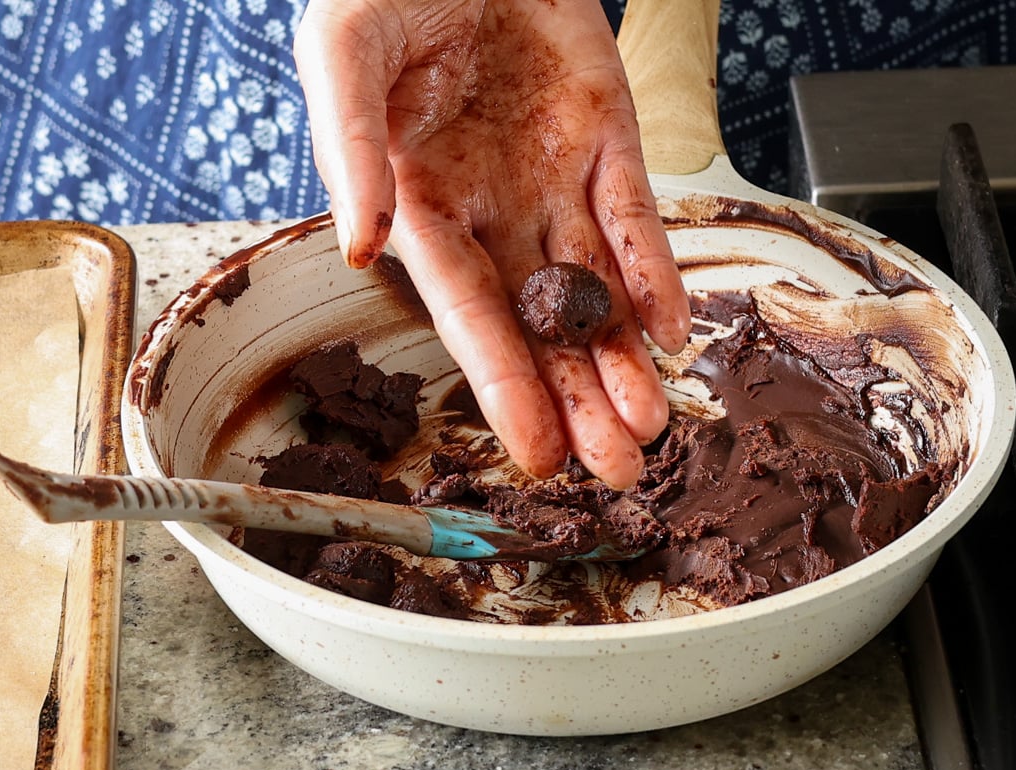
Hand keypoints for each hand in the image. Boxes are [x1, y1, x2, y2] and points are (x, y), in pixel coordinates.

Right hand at [294, 0, 690, 487]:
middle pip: (539, 323)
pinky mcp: (604, 138)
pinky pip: (634, 216)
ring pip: (594, 289)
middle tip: (617, 471)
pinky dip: (655, 273)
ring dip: (624, 358)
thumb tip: (357, 246)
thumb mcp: (344, 52)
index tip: (534, 455)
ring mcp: (550, 178)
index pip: (466, 314)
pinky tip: (671, 333)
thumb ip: (350, 149)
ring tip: (651, 427)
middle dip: (578, 399)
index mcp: (422, 205)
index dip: (502, 385)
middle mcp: (490, 210)